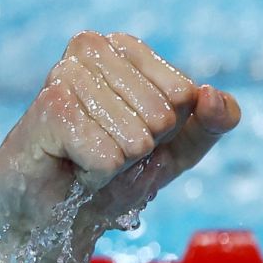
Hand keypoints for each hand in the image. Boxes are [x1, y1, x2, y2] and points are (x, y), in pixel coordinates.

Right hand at [0, 31, 240, 243]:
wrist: (59, 214)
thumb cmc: (115, 173)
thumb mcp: (180, 148)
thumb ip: (214, 122)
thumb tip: (212, 96)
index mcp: (124, 47)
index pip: (185, 94)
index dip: (170, 130)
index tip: (136, 135)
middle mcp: (90, 49)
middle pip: (163, 115)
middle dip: (143, 150)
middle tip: (108, 150)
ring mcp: (64, 74)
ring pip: (136, 138)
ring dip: (120, 164)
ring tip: (88, 158)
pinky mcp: (47, 111)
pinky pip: (107, 157)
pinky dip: (98, 177)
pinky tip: (73, 168)